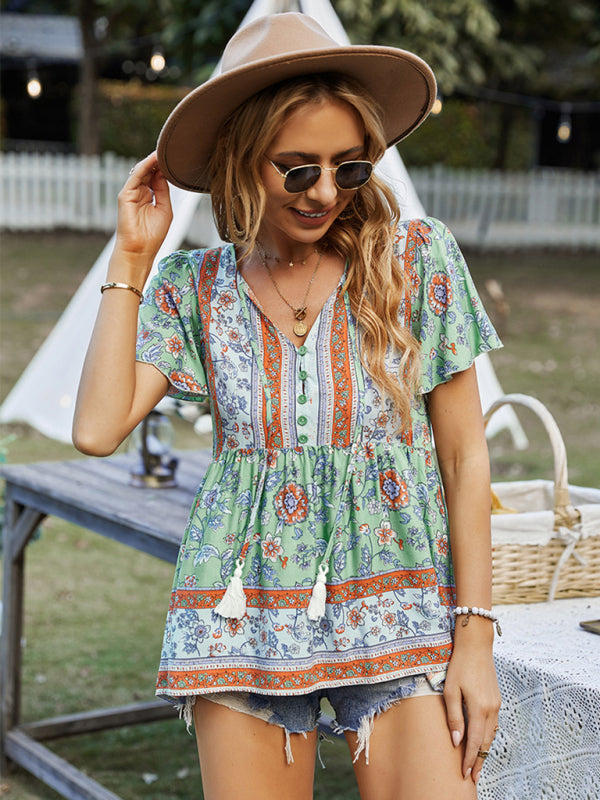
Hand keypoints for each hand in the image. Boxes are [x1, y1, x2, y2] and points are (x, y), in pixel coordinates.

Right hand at [113, 151, 172, 274]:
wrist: (139, 251)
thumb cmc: (153, 235)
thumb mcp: (164, 209)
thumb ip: (163, 190)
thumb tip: (163, 173)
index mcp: (148, 196)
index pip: (156, 176)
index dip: (164, 167)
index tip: (175, 157)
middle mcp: (139, 192)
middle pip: (149, 171)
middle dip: (159, 161)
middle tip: (171, 149)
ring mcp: (131, 193)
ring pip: (142, 171)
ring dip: (153, 160)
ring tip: (164, 151)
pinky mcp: (125, 195)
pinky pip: (136, 176)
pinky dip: (145, 166)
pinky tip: (154, 159)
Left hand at [443, 632, 500, 784]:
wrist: (477, 645)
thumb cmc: (459, 665)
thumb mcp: (450, 690)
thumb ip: (454, 717)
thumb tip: (456, 741)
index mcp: (479, 708)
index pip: (474, 742)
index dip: (469, 759)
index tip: (465, 774)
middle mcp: (491, 709)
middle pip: (486, 743)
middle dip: (478, 761)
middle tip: (472, 776)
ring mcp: (496, 704)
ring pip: (491, 735)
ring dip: (484, 750)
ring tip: (476, 763)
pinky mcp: (496, 699)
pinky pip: (493, 724)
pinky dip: (487, 737)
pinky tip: (481, 741)